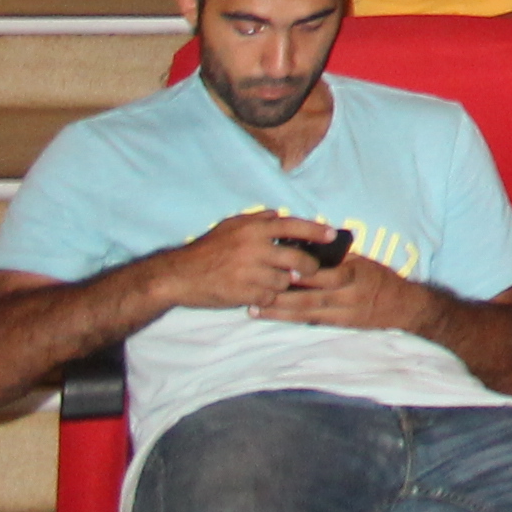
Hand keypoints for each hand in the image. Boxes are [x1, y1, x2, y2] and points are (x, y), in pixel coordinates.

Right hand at [155, 210, 338, 313]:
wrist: (179, 275)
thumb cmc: (207, 249)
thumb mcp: (231, 226)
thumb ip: (257, 220)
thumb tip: (280, 215)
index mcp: (253, 229)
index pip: (292, 226)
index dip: (315, 231)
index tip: (332, 234)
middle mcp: (253, 248)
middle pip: (297, 259)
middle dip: (309, 267)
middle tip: (309, 270)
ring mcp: (248, 272)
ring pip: (284, 280)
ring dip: (283, 283)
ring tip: (273, 281)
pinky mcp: (242, 292)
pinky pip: (268, 296)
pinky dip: (268, 296)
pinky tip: (259, 293)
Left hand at [255, 243, 429, 330]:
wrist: (402, 307)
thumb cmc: (381, 278)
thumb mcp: (364, 261)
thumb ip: (338, 258)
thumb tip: (307, 247)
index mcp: (356, 274)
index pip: (329, 274)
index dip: (305, 275)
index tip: (282, 270)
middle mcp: (348, 295)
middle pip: (312, 297)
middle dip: (283, 296)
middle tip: (257, 292)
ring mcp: (343, 313)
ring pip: (306, 313)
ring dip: (279, 312)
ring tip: (255, 309)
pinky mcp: (339, 325)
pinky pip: (311, 322)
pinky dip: (290, 320)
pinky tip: (272, 318)